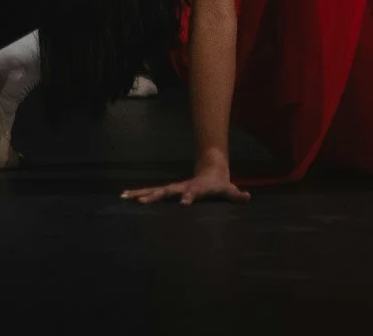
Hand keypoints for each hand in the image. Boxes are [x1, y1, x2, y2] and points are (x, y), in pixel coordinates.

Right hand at [121, 161, 249, 205]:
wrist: (211, 169)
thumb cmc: (220, 184)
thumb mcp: (229, 190)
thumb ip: (237, 195)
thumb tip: (247, 197)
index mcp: (197, 189)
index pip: (192, 193)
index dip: (189, 197)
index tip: (183, 203)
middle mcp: (182, 187)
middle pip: (167, 191)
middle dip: (155, 196)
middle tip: (142, 201)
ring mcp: (173, 188)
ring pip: (155, 191)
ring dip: (140, 194)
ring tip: (124, 196)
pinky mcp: (168, 191)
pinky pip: (152, 193)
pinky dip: (138, 194)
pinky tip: (125, 197)